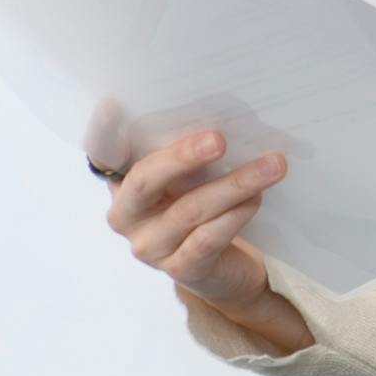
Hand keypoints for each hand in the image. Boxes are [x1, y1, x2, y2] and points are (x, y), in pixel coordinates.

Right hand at [102, 125, 293, 323]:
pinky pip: (208, 239)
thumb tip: (221, 120)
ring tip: (271, 166)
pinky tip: (256, 199)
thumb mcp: (191, 179)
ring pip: (189, 210)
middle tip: (219, 139)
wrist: (228, 269)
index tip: (112, 105)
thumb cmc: (204, 209)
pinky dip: (235, 215)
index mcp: (123, 184)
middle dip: (182, 157)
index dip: (103, 132)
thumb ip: (190, 155)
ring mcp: (150, 247)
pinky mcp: (182, 270)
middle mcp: (126, 216)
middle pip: (144, 181)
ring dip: (234, 184)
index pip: (103, 155)